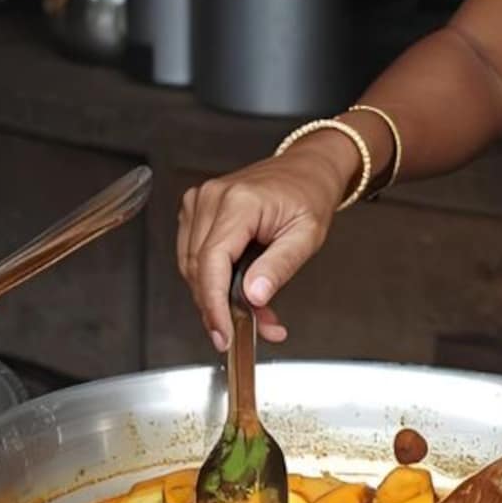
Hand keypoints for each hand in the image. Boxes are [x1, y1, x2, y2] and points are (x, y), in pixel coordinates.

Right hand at [178, 145, 353, 351]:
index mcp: (239, 202)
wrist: (306, 169)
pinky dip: (212, 279)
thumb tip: (254, 296)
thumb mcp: (307, 235)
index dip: (214, 304)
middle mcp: (212, 198)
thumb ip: (279, 267)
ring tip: (252, 311)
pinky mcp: (197, 210)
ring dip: (216, 296)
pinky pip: (194, 255)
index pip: (212, 262)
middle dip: (220, 307)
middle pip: (198, 269)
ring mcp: (200, 202)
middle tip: (250, 329)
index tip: (224, 334)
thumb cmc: (309, 195)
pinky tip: (236, 289)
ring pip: (191, 267)